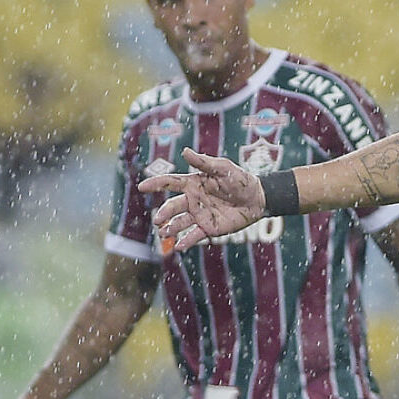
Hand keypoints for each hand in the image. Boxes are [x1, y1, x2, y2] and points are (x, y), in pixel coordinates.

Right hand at [137, 148, 265, 251]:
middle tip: (158, 220)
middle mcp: (193, 200)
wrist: (257, 199)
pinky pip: (195, 236)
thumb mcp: (223, 168)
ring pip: (180, 222)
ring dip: (171, 228)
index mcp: (193, 183)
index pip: (170, 182)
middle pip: (173, 207)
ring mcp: (200, 215)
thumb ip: (204, 162)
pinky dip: (186, 241)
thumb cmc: (239, 180)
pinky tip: (178, 246)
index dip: (155, 184)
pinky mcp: (209, 228)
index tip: (142, 186)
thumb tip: (185, 151)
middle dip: (164, 213)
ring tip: (164, 232)